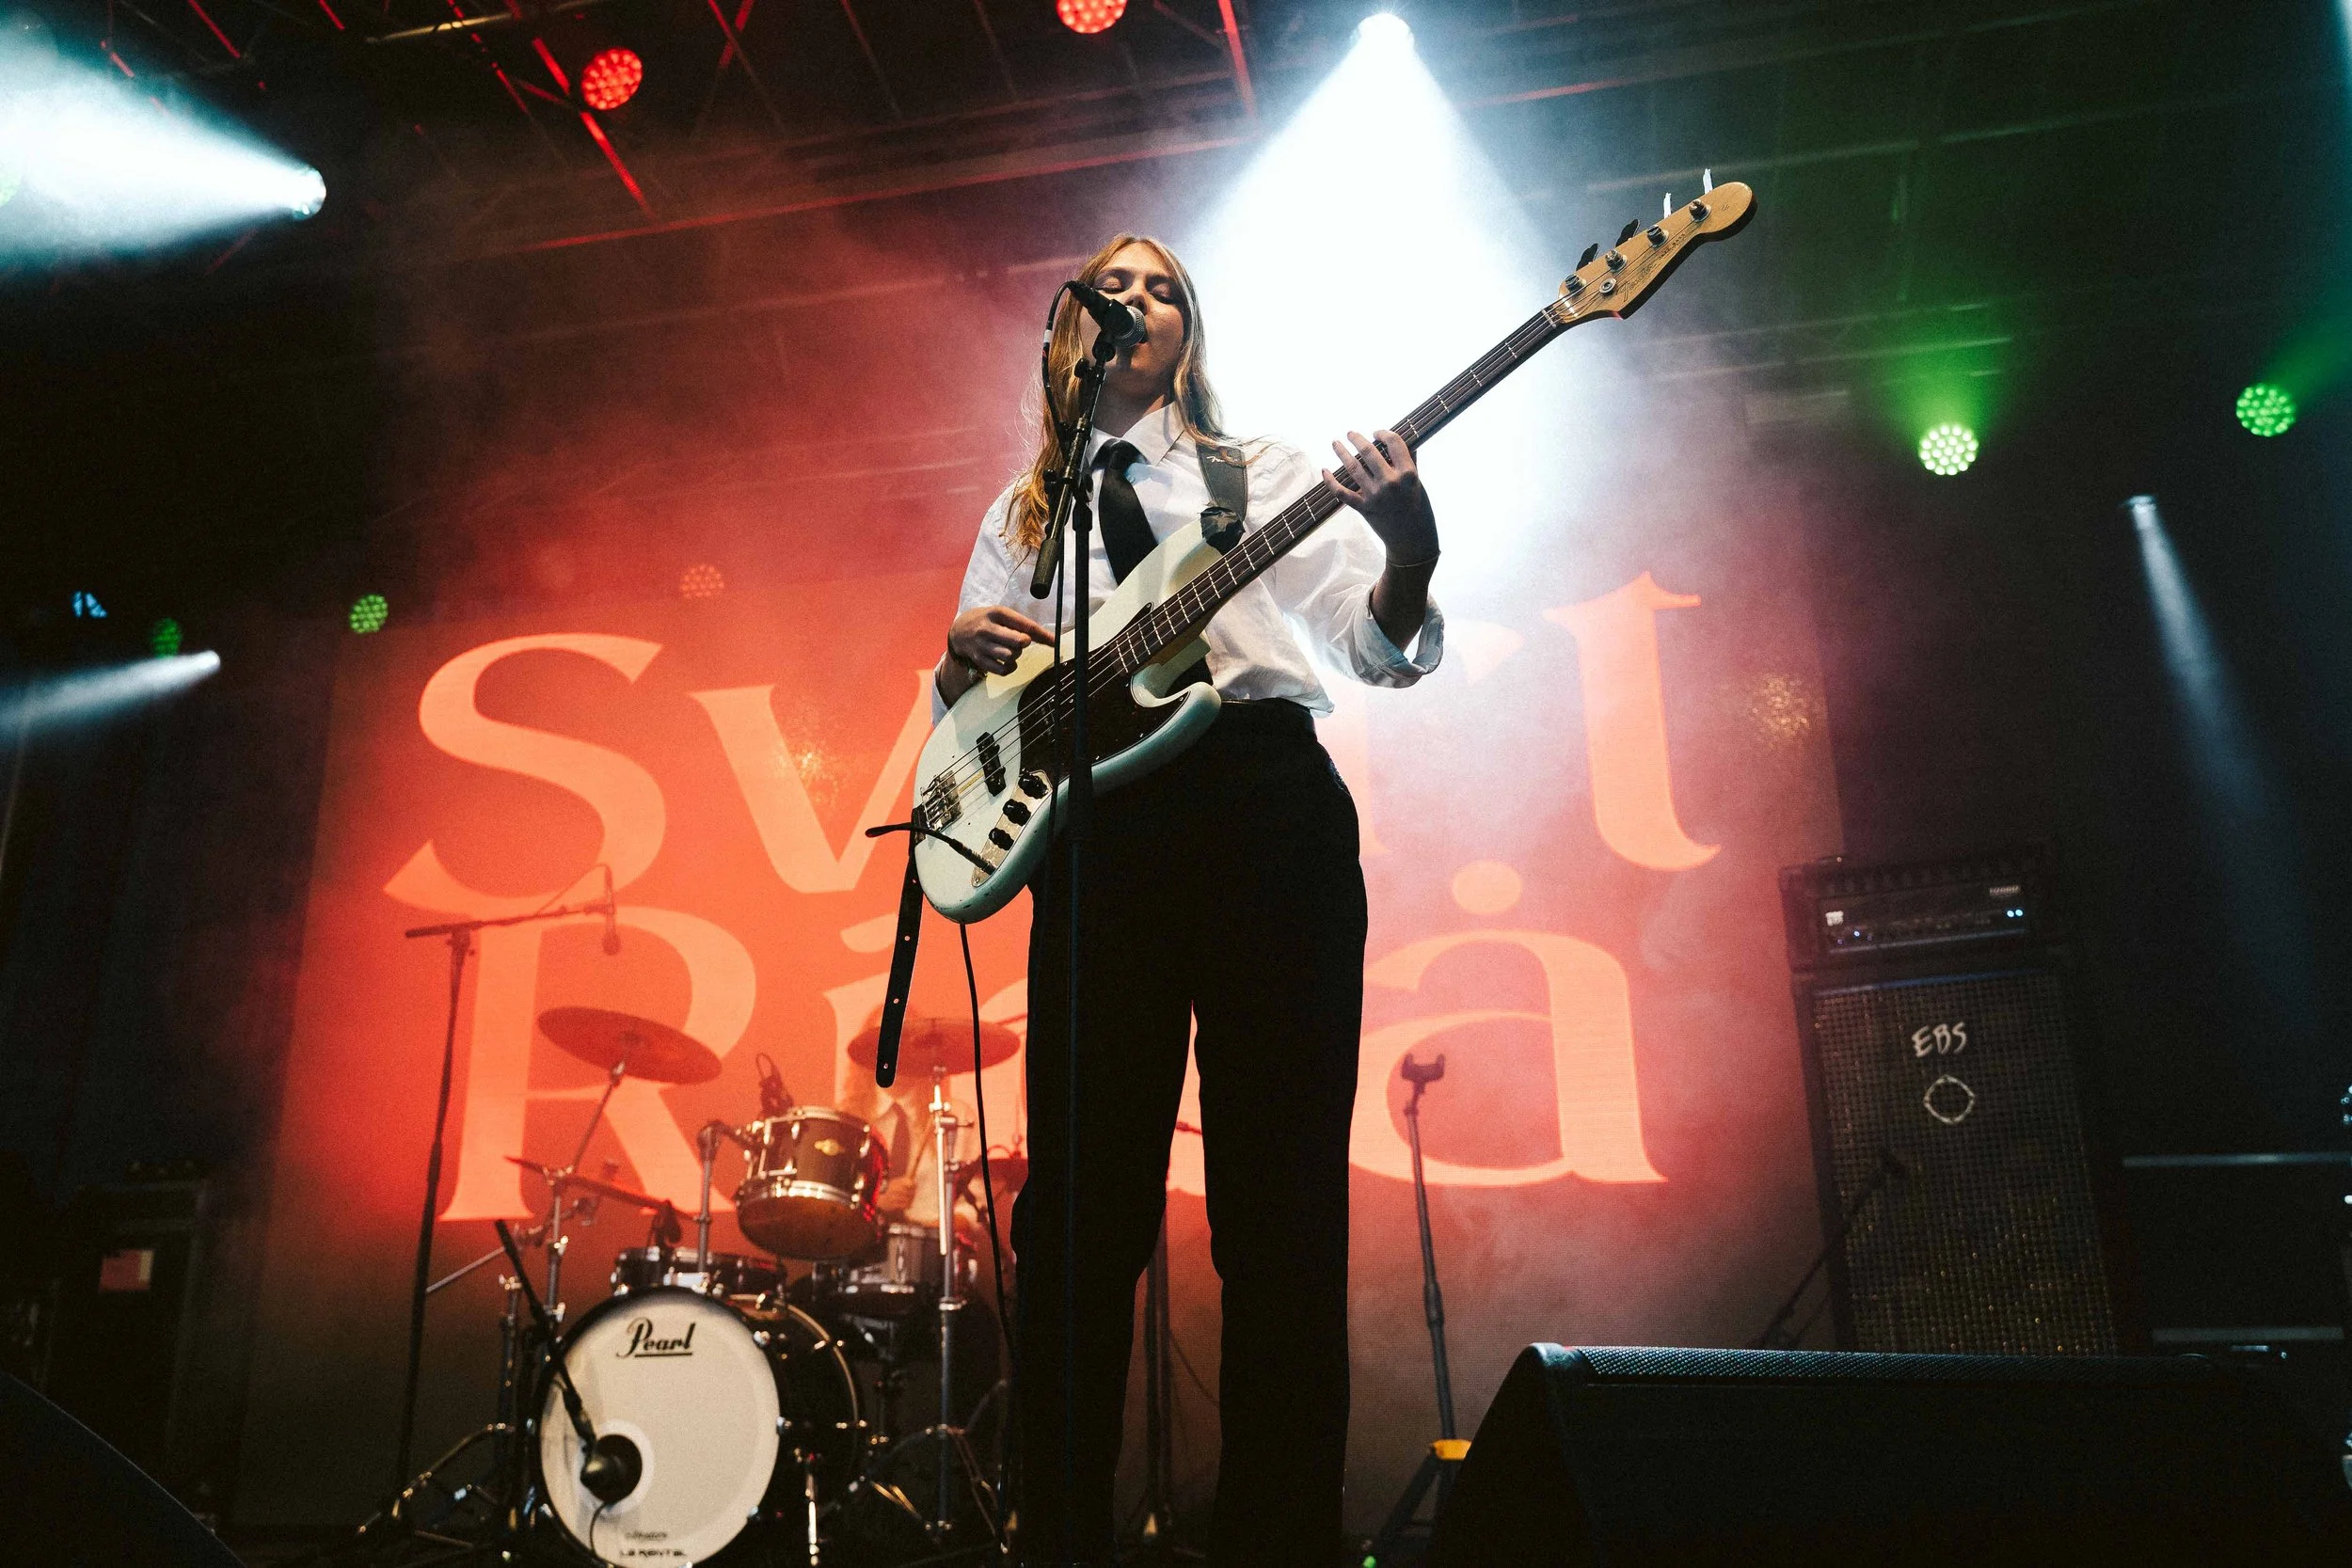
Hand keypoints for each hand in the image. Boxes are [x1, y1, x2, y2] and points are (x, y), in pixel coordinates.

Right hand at [948, 605, 1054, 677]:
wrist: (958, 631)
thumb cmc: (986, 621)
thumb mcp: (1001, 614)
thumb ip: (1021, 624)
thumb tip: (1048, 638)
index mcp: (997, 613)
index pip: (1025, 625)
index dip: (1043, 635)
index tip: (1055, 641)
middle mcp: (988, 629)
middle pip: (1018, 641)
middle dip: (1025, 643)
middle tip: (1021, 642)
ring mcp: (982, 645)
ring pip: (1010, 656)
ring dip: (1015, 655)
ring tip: (1010, 650)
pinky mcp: (979, 659)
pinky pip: (1002, 670)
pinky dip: (1009, 667)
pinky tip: (1007, 661)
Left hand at [1324, 429, 1438, 565]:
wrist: (1412, 539)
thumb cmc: (1418, 508)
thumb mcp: (1418, 483)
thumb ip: (1409, 463)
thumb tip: (1403, 442)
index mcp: (1408, 473)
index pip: (1394, 443)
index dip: (1384, 433)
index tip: (1377, 433)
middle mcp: (1390, 482)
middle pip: (1369, 452)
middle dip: (1357, 439)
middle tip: (1350, 434)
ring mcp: (1375, 495)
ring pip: (1353, 467)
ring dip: (1341, 453)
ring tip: (1335, 443)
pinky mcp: (1364, 508)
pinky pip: (1342, 492)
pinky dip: (1330, 481)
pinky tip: (1325, 470)